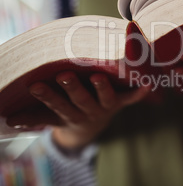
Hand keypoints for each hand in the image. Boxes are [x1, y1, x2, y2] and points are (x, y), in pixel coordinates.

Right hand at [7, 71, 149, 149]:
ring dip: (102, 89)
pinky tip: (148, 83)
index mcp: (70, 113)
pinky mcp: (121, 102)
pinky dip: (140, 92)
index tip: (36, 85)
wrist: (90, 127)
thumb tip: (9, 118)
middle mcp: (89, 110)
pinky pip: (132, 98)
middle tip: (64, 75)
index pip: (57, 105)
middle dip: (72, 89)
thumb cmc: (68, 113)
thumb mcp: (52, 116)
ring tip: (98, 77)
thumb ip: (35, 116)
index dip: (47, 97)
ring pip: (106, 98)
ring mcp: (107, 106)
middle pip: (81, 101)